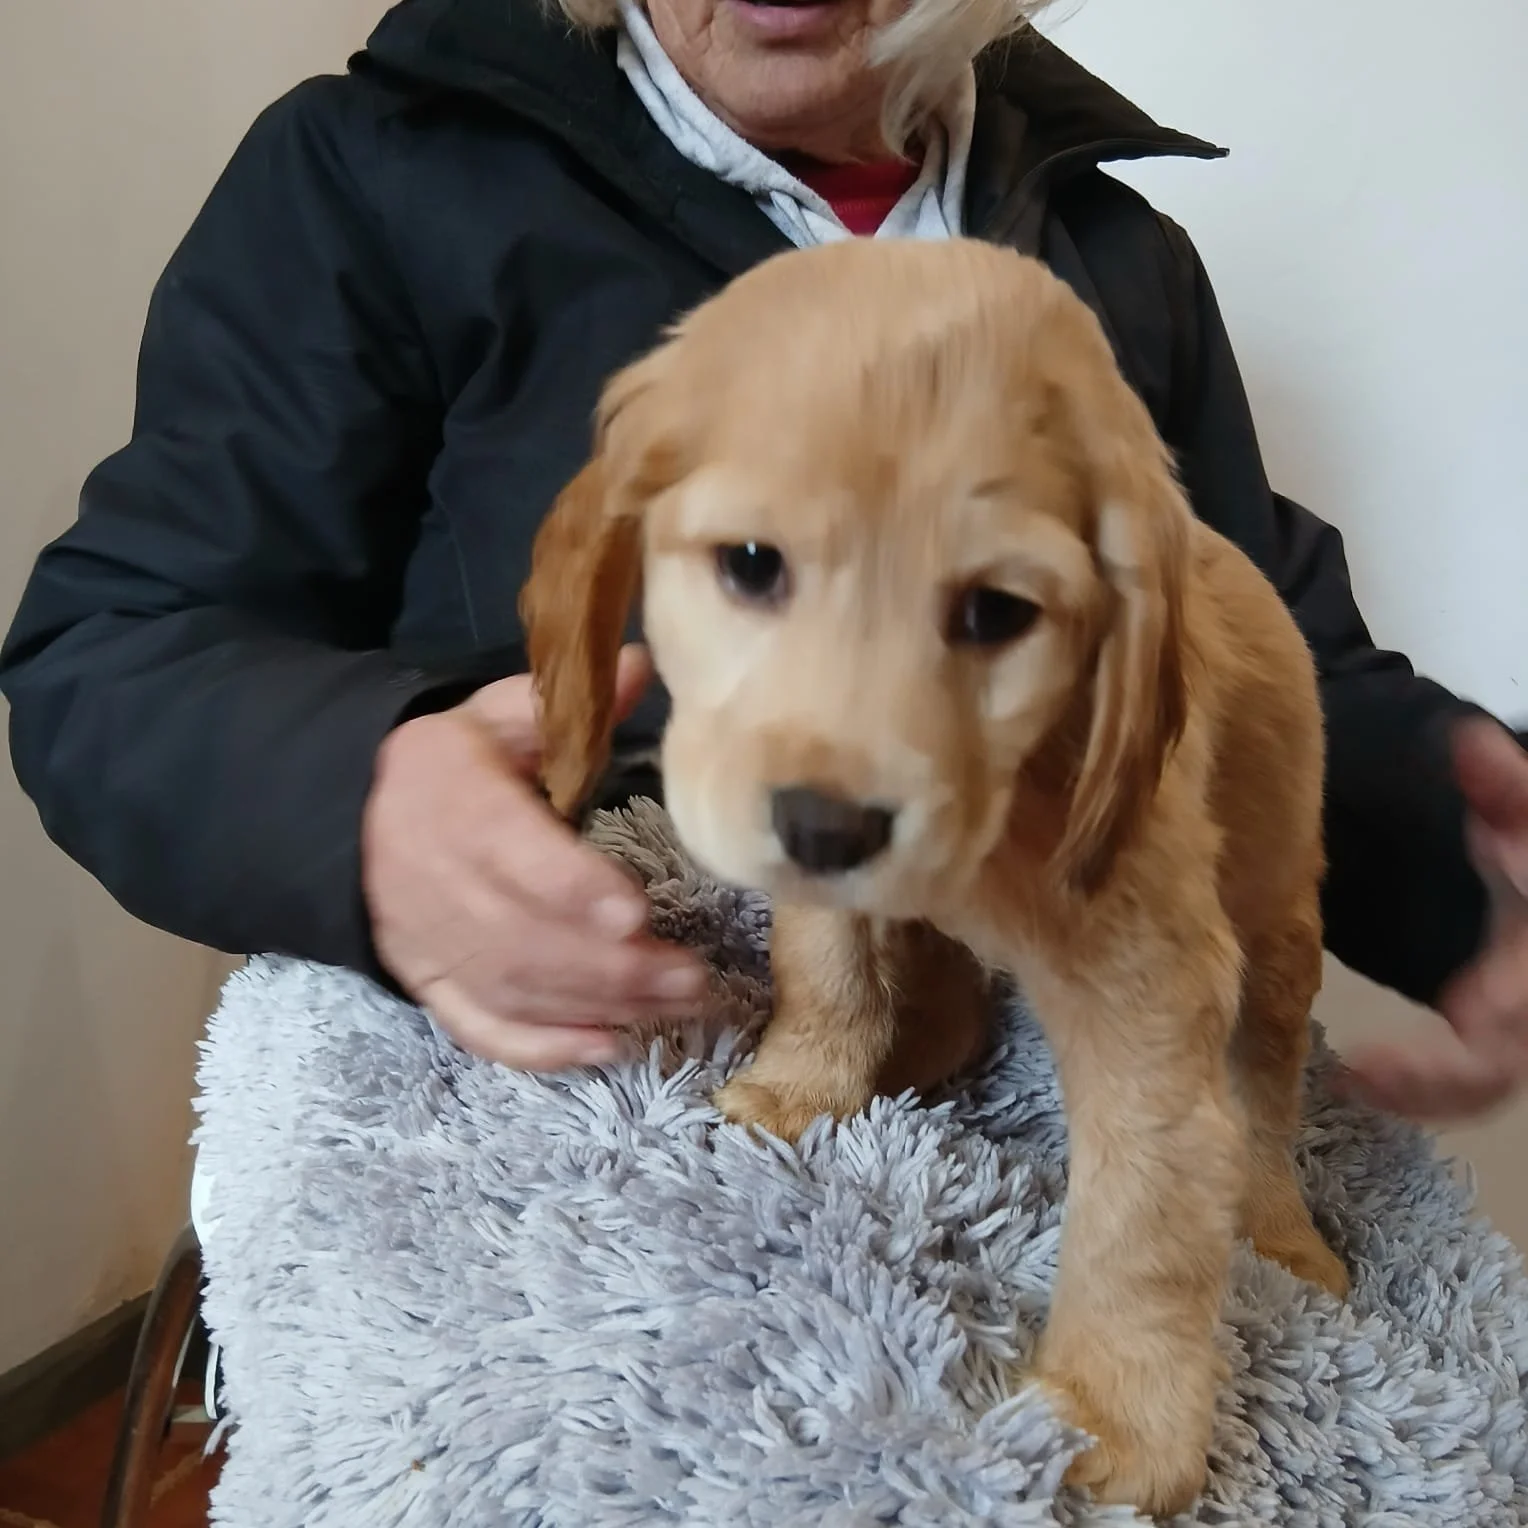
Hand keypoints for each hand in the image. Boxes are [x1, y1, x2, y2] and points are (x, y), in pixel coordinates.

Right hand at [362, 645, 706, 1069]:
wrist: (344, 820)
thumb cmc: (441, 767)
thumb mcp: (491, 719)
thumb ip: (561, 704)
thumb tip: (638, 664)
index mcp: (456, 806)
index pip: (515, 855)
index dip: (573, 888)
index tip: (635, 908)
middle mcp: (440, 884)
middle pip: (527, 938)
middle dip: (614, 966)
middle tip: (692, 976)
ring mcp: (433, 945)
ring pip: (517, 989)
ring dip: (601, 1006)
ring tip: (678, 1007)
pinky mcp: (432, 986)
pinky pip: (484, 1030)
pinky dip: (543, 1050)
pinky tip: (608, 1048)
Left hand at [1343, 719, 1527, 1120]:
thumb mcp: (1522, 812)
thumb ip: (1502, 783)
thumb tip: (1469, 741)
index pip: (1518, 1006)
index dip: (1495, 1015)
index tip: (1451, 1019)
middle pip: (1502, 1068)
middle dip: (1437, 1078)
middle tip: (1362, 1071)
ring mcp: (1520, 1030)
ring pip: (1484, 1087)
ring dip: (1421, 1092)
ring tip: (1353, 1080)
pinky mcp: (1498, 1044)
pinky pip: (1468, 1086)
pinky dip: (1422, 1092)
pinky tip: (1362, 1080)